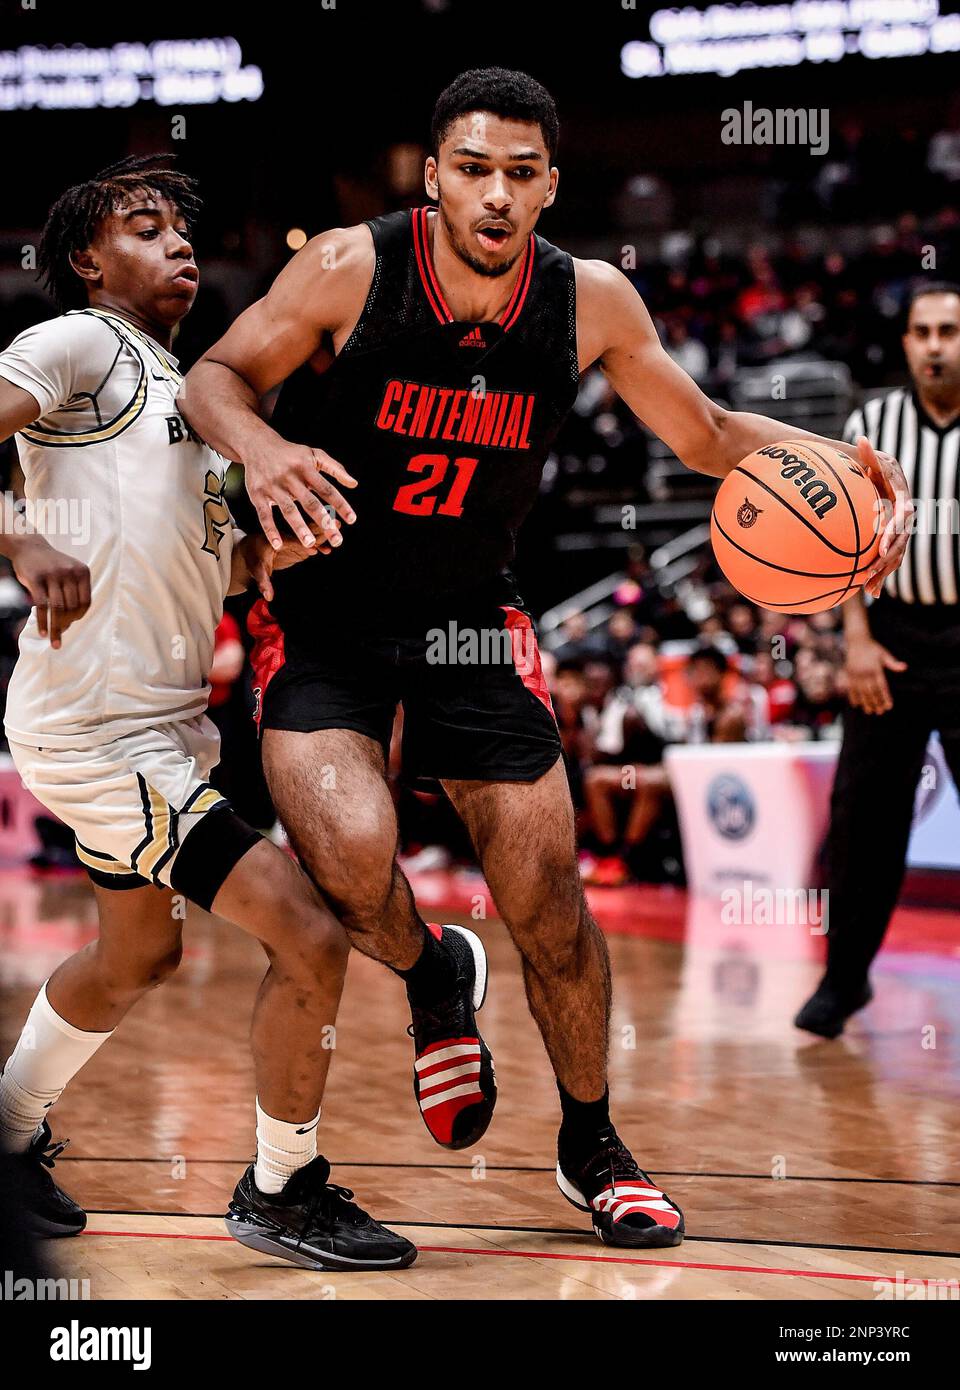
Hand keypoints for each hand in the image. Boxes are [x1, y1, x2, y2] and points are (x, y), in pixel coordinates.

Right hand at [10, 535, 90, 648]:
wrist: (28, 547)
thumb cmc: (51, 565)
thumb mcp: (69, 572)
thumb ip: (73, 592)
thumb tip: (71, 622)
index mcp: (82, 572)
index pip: (86, 602)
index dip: (79, 616)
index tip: (72, 623)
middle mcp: (69, 572)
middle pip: (72, 607)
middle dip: (66, 623)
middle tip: (59, 633)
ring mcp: (52, 575)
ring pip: (58, 609)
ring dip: (57, 628)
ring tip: (54, 641)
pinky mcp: (36, 579)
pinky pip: (42, 606)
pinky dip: (44, 622)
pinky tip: (43, 632)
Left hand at [241, 524, 337, 602]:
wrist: (250, 550)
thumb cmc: (252, 558)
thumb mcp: (257, 571)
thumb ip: (264, 583)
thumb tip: (268, 597)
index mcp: (277, 538)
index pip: (292, 540)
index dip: (303, 544)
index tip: (314, 547)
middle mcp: (287, 536)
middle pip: (305, 532)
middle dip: (320, 530)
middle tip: (335, 525)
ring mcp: (293, 540)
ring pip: (310, 534)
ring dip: (323, 533)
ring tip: (338, 529)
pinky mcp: (296, 545)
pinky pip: (310, 543)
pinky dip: (319, 545)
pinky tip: (328, 550)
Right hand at [245, 439, 356, 551]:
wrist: (257, 444)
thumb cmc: (291, 453)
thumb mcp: (314, 454)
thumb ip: (335, 468)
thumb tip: (354, 484)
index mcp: (306, 468)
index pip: (327, 489)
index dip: (341, 504)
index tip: (352, 520)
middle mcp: (290, 477)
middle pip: (309, 502)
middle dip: (324, 521)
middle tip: (337, 540)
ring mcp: (273, 486)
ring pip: (288, 510)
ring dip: (299, 527)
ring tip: (311, 544)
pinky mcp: (257, 494)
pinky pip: (264, 515)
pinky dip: (270, 530)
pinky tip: (278, 544)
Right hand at [845, 635, 905, 714]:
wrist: (857, 641)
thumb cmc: (873, 648)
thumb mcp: (884, 654)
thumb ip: (893, 663)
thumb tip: (905, 667)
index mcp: (875, 669)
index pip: (882, 687)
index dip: (885, 697)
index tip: (889, 706)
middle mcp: (865, 673)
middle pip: (871, 692)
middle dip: (876, 703)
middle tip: (880, 712)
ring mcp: (856, 674)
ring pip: (861, 692)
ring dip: (865, 702)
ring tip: (869, 711)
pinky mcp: (849, 674)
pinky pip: (851, 688)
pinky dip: (854, 697)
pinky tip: (857, 704)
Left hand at [856, 436, 912, 598]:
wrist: (882, 478)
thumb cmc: (874, 469)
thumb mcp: (872, 461)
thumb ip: (868, 454)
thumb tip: (862, 439)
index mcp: (902, 501)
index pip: (901, 519)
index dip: (893, 531)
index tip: (882, 544)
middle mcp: (905, 519)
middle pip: (899, 543)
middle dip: (886, 559)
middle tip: (870, 572)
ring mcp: (900, 532)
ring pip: (895, 556)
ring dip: (883, 573)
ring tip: (868, 589)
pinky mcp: (891, 542)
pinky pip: (888, 561)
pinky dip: (880, 576)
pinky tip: (870, 593)